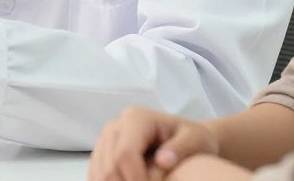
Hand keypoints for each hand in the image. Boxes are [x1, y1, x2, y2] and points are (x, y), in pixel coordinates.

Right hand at [89, 107, 218, 180]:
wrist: (183, 138)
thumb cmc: (192, 138)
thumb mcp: (197, 139)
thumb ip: (182, 148)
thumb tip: (163, 161)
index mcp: (135, 119)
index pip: (125, 155)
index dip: (136, 180)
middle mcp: (115, 126)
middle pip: (109, 167)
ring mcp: (105, 140)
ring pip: (100, 174)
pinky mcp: (102, 153)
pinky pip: (97, 175)